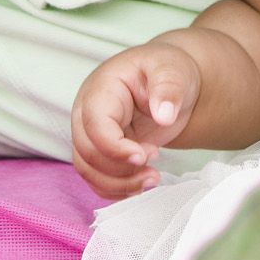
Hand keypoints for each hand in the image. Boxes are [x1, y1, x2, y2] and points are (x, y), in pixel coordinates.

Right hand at [70, 41, 201, 198]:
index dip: (115, 148)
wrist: (169, 83)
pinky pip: (95, 178)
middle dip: (120, 169)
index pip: (95, 124)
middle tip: (154, 169)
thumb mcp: (173, 70)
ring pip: (87, 169)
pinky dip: (116, 189)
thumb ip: (168, 89)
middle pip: (87, 151)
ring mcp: (92, 133)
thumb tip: (164, 116)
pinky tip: (140, 185)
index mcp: (102, 89)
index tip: (145, 156)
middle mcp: (88, 112)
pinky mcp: (101, 151)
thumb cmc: (166, 71)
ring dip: (118, 184)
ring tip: (152, 179)